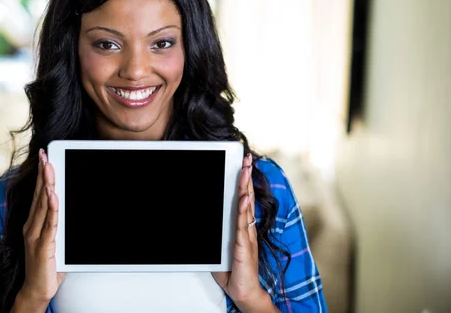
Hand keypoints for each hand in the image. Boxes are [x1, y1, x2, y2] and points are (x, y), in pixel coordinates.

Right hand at [17, 149, 65, 308]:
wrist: (36, 290)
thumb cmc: (46, 266)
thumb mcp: (54, 241)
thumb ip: (59, 226)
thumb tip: (71, 210)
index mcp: (33, 224)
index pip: (38, 195)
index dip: (40, 176)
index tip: (44, 159)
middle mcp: (32, 226)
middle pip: (38, 195)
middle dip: (42, 174)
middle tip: (44, 155)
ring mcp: (35, 235)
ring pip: (43, 205)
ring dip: (46, 184)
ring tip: (48, 168)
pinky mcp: (43, 245)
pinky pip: (50, 223)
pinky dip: (52, 207)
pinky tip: (53, 195)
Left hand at [212, 154, 272, 311]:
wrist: (244, 291)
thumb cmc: (234, 272)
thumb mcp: (220, 248)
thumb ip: (215, 235)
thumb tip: (205, 223)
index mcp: (242, 227)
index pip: (243, 200)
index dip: (244, 183)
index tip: (243, 167)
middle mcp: (246, 228)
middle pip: (247, 198)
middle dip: (246, 178)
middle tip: (247, 160)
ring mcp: (247, 235)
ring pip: (245, 207)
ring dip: (245, 187)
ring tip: (246, 171)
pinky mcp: (244, 245)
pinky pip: (243, 224)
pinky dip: (244, 210)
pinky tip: (245, 198)